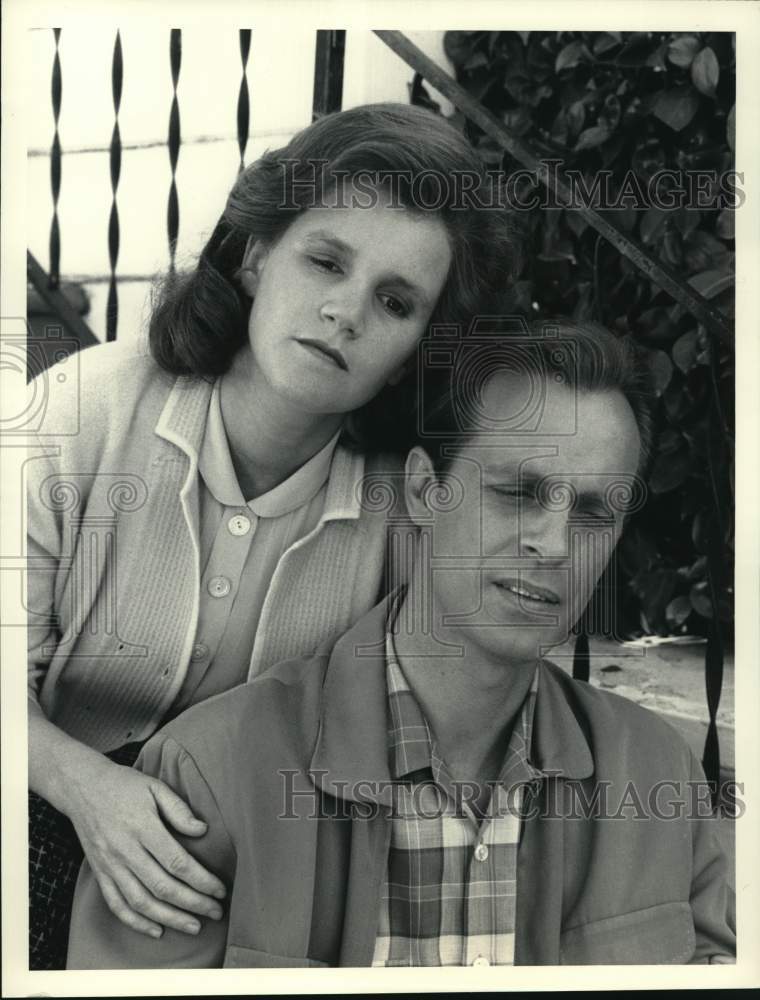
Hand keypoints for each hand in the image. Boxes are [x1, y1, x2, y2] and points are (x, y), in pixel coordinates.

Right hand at [67, 756, 226, 938]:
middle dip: (193, 904)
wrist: (82, 787)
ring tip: (194, 926)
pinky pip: (116, 905)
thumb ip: (178, 809)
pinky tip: (157, 930)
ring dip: (170, 918)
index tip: (220, 890)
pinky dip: (136, 922)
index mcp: (142, 827)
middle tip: (216, 912)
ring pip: (141, 902)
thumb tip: (202, 830)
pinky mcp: (100, 873)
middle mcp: (125, 850)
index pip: (177, 862)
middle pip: (163, 887)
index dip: (201, 881)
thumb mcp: (154, 786)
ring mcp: (110, 865)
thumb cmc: (124, 785)